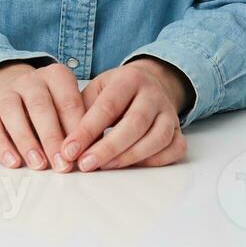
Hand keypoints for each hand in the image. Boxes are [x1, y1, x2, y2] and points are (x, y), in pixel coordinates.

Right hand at [0, 61, 85, 171]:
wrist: (11, 87)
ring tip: (39, 165)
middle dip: (52, 137)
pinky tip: (13, 162)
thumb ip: (78, 123)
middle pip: (40, 106)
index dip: (75, 128)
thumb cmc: (50, 104)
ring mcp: (6, 92)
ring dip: (27, 141)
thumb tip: (91, 151)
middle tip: (62, 165)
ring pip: (13, 112)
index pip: (68, 100)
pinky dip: (1, 145)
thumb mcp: (67, 105)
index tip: (81, 153)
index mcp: (56, 76)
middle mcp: (30, 80)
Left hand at [57, 58, 188, 171]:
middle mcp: (153, 94)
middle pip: (135, 123)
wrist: (149, 84)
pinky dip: (155, 161)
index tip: (69, 150)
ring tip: (105, 167)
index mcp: (129, 79)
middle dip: (108, 148)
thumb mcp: (96, 90)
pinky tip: (133, 165)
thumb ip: (81, 112)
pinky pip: (174, 149)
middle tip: (85, 164)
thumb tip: (66, 144)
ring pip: (157, 138)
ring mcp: (169, 112)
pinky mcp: (179, 130)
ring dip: (129, 157)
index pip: (108, 106)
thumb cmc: (115, 92)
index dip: (87, 130)